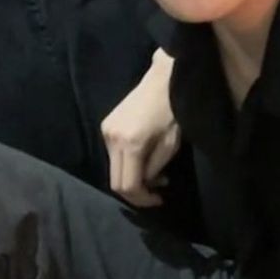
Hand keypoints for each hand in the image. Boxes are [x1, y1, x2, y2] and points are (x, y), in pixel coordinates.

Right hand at [101, 48, 180, 206]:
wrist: (163, 79)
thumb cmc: (173, 110)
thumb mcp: (171, 144)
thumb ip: (155, 168)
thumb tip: (146, 183)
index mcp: (130, 144)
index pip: (128, 185)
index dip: (142, 199)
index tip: (159, 199)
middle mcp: (112, 139)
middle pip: (115, 181)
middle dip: (136, 192)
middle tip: (156, 191)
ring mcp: (105, 130)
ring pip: (113, 168)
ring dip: (131, 176)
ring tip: (154, 173)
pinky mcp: (106, 124)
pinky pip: (113, 154)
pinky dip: (126, 162)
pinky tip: (143, 157)